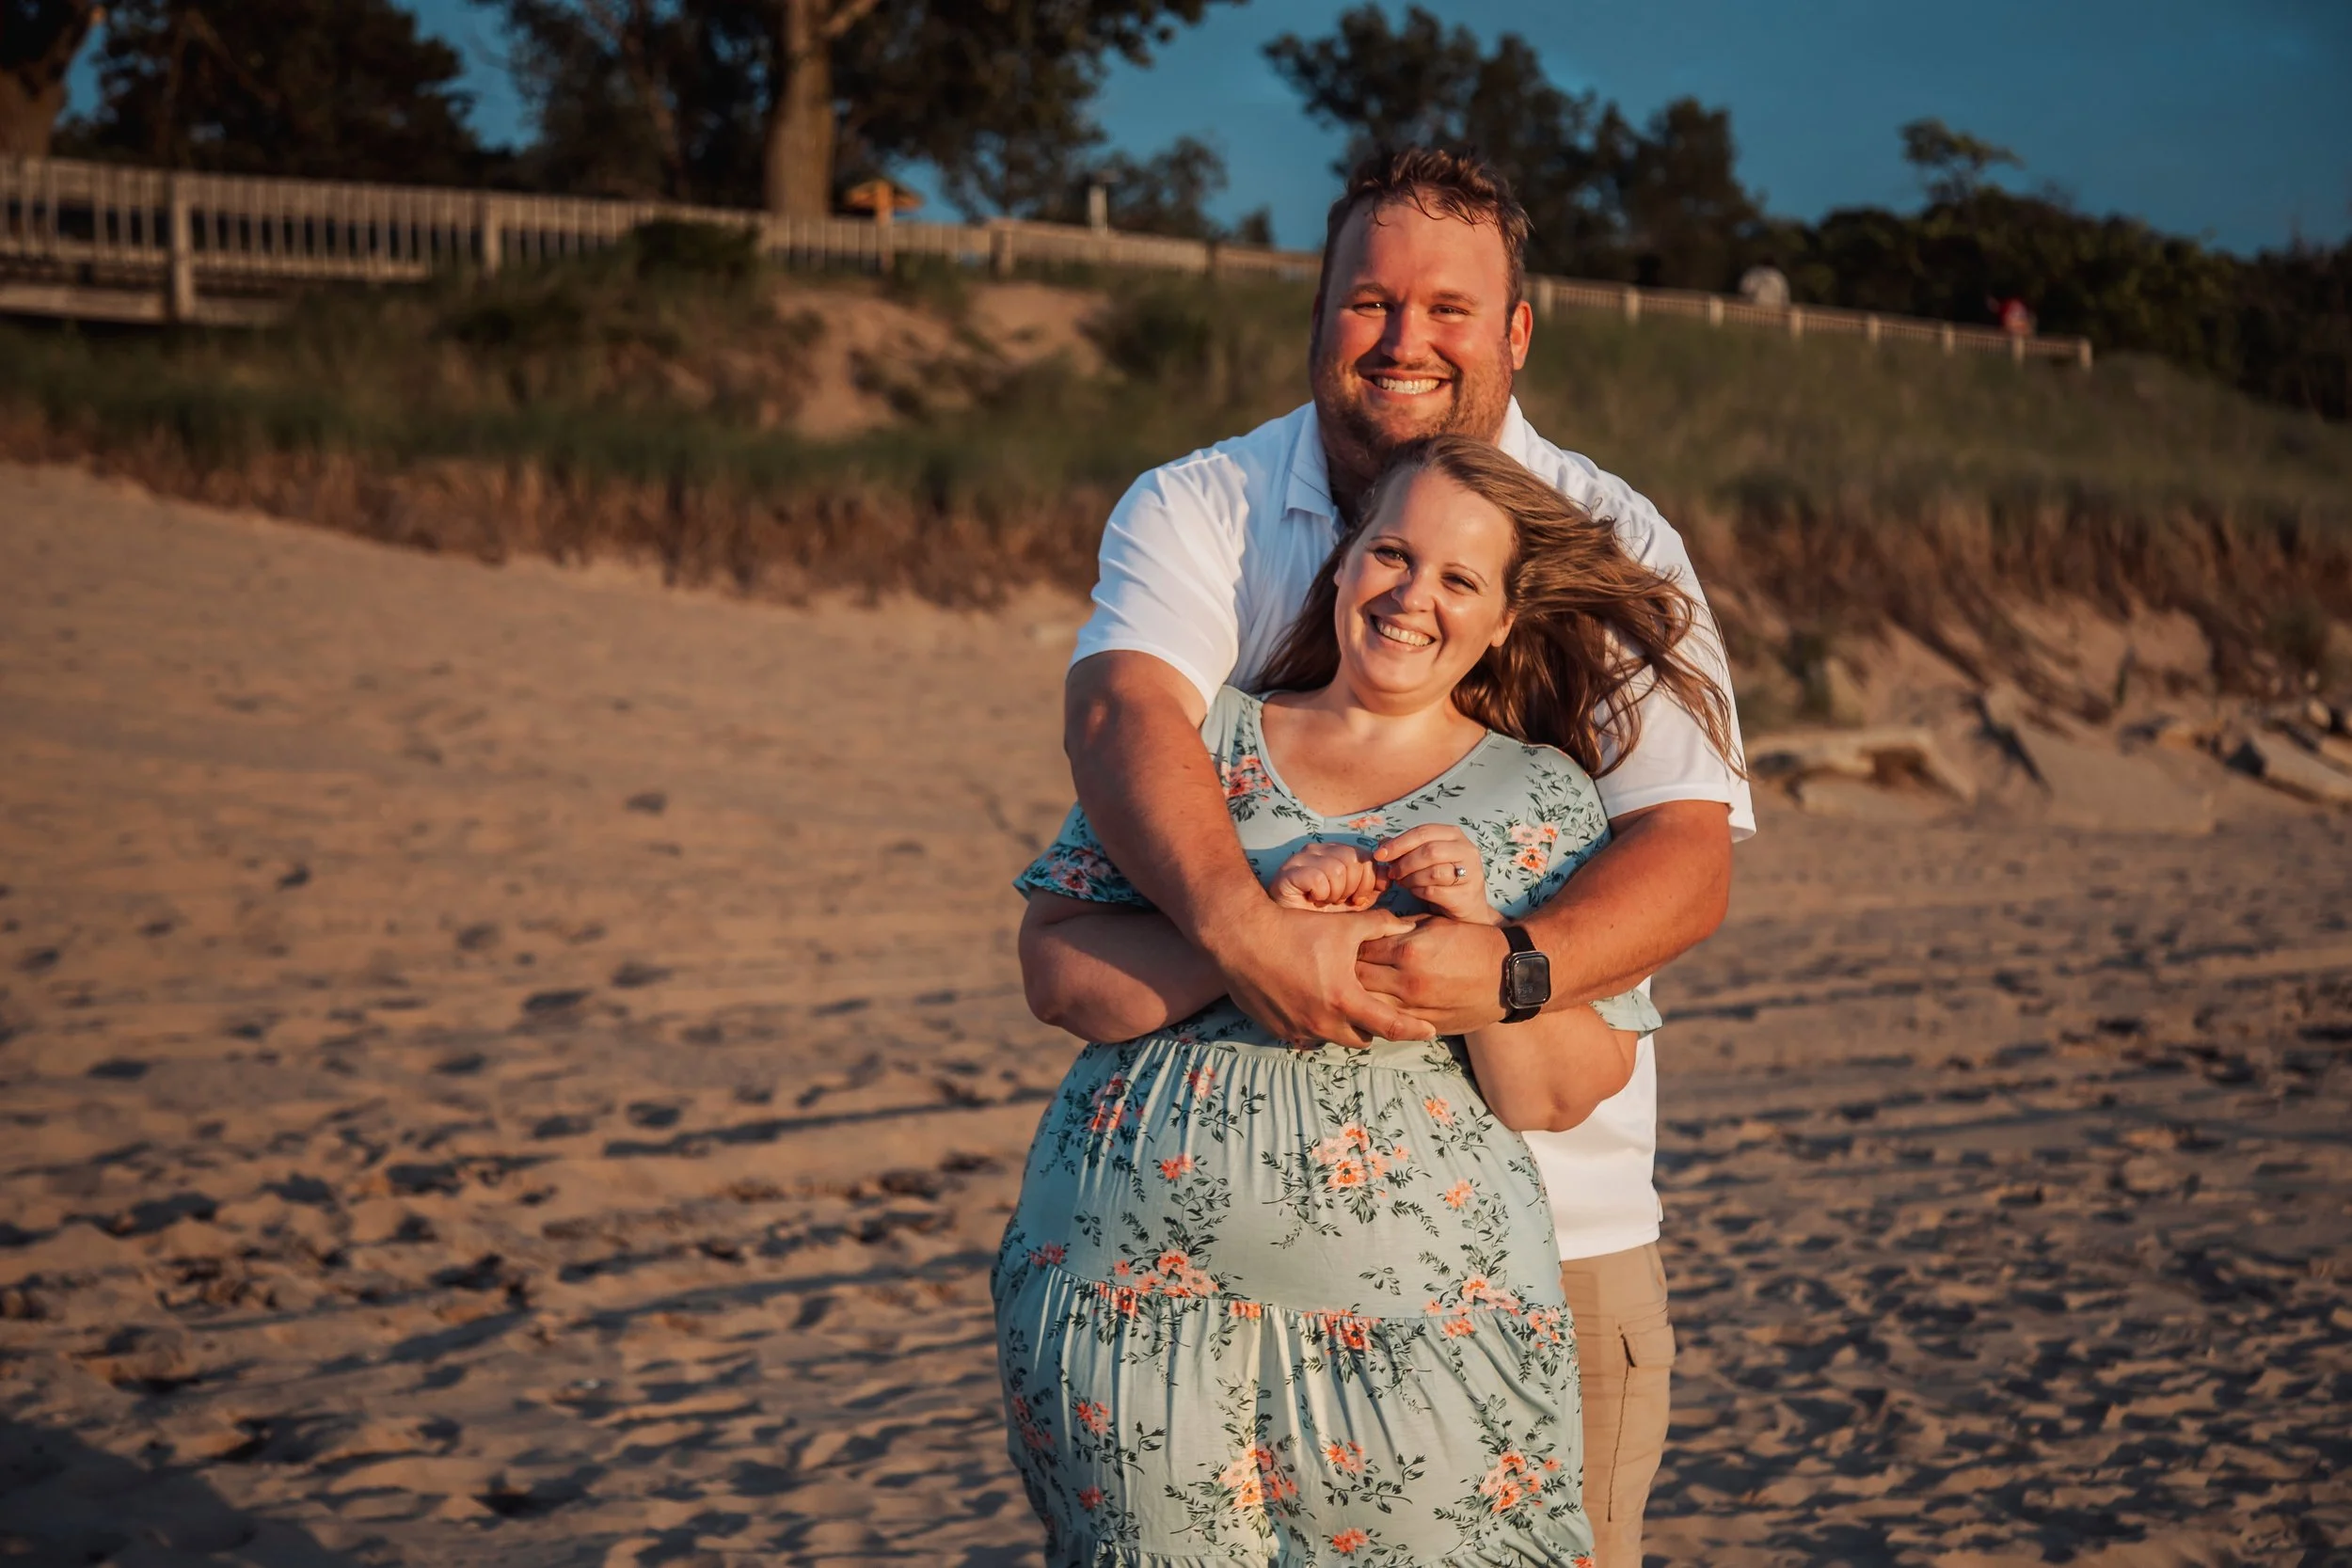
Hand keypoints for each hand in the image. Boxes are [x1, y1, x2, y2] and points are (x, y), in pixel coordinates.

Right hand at [1205, 897, 1438, 1047]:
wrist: (1241, 937)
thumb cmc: (1294, 928)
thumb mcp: (1343, 924)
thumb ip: (1381, 926)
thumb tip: (1408, 927)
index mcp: (1344, 999)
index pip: (1391, 1026)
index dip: (1414, 1030)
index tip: (1430, 1031)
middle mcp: (1323, 1022)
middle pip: (1363, 1038)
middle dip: (1374, 1026)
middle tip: (1378, 1009)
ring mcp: (1298, 1029)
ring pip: (1333, 1038)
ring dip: (1344, 1026)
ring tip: (1344, 1005)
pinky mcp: (1277, 1029)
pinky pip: (1306, 1036)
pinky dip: (1316, 1024)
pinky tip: (1313, 1003)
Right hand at [1269, 842, 1385, 911]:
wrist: (1288, 934)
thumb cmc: (1323, 918)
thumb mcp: (1356, 902)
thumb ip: (1374, 887)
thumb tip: (1390, 875)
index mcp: (1335, 852)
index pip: (1366, 855)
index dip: (1369, 880)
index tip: (1358, 900)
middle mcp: (1318, 849)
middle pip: (1353, 859)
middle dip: (1354, 888)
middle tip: (1340, 902)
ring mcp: (1301, 858)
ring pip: (1337, 868)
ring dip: (1336, 893)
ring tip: (1325, 902)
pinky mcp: (1288, 872)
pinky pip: (1318, 877)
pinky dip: (1321, 894)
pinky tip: (1313, 900)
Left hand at [1356, 916, 1512, 1035]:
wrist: (1509, 974)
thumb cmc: (1472, 942)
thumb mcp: (1435, 924)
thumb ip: (1400, 928)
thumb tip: (1370, 929)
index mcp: (1408, 950)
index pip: (1359, 948)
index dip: (1349, 945)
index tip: (1345, 943)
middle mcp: (1407, 981)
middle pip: (1355, 978)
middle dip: (1345, 971)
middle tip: (1340, 966)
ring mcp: (1415, 1008)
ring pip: (1367, 1006)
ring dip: (1357, 997)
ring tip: (1351, 988)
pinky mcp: (1424, 1026)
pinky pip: (1388, 1023)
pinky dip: (1376, 1015)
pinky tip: (1371, 1007)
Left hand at [1371, 824, 1497, 925]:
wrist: (1466, 905)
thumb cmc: (1442, 878)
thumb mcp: (1424, 859)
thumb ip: (1405, 848)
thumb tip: (1382, 844)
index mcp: (1454, 835)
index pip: (1423, 832)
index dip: (1399, 843)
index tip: (1379, 855)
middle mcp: (1467, 850)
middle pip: (1429, 851)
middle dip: (1404, 863)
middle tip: (1392, 873)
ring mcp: (1471, 873)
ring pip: (1433, 872)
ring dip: (1411, 878)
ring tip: (1403, 883)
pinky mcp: (1466, 895)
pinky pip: (1434, 891)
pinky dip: (1418, 892)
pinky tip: (1415, 892)